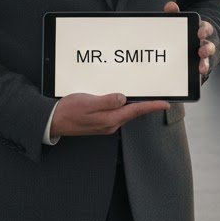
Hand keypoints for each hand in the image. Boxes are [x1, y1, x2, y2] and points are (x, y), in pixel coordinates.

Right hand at [50, 92, 168, 137]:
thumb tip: (123, 98)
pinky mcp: (100, 121)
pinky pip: (116, 112)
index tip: (165, 104)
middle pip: (133, 112)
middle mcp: (110, 123)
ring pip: (125, 112)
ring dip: (136, 105)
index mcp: (109, 119)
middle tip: (159, 98)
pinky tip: (124, 99)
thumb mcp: (88, 103)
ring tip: (145, 97)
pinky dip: (124, 105)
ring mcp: (105, 123)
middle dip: (147, 105)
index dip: (152, 106)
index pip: (136, 111)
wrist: (53, 121)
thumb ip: (107, 101)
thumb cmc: (68, 111)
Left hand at [163, 0, 215, 75]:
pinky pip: (203, 71)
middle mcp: (206, 44)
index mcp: (202, 31)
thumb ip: (176, 14)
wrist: (200, 42)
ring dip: (205, 64)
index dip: (204, 30)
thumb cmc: (188, 31)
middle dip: (206, 49)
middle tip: (201, 51)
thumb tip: (170, 6)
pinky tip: (197, 78)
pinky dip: (201, 74)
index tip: (200, 33)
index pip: (206, 28)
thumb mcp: (182, 21)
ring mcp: (204, 57)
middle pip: (209, 46)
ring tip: (201, 68)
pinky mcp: (202, 67)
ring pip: (207, 60)